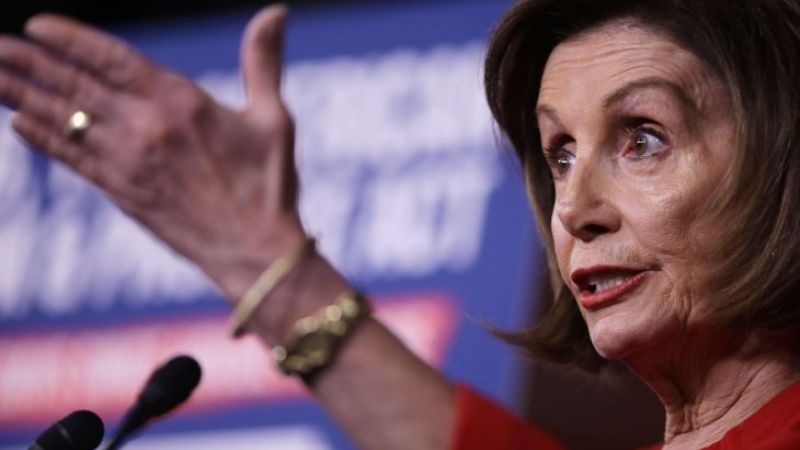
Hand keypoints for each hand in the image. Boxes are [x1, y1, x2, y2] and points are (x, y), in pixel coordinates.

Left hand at [0, 5, 303, 298]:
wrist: (255, 251)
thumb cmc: (270, 184)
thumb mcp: (273, 117)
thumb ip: (263, 61)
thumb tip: (277, 10)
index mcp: (181, 102)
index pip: (112, 59)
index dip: (72, 40)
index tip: (37, 25)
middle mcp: (145, 128)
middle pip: (76, 86)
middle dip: (32, 63)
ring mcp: (128, 162)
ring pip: (65, 120)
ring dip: (23, 95)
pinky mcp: (122, 193)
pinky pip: (72, 159)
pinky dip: (44, 139)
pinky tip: (18, 124)